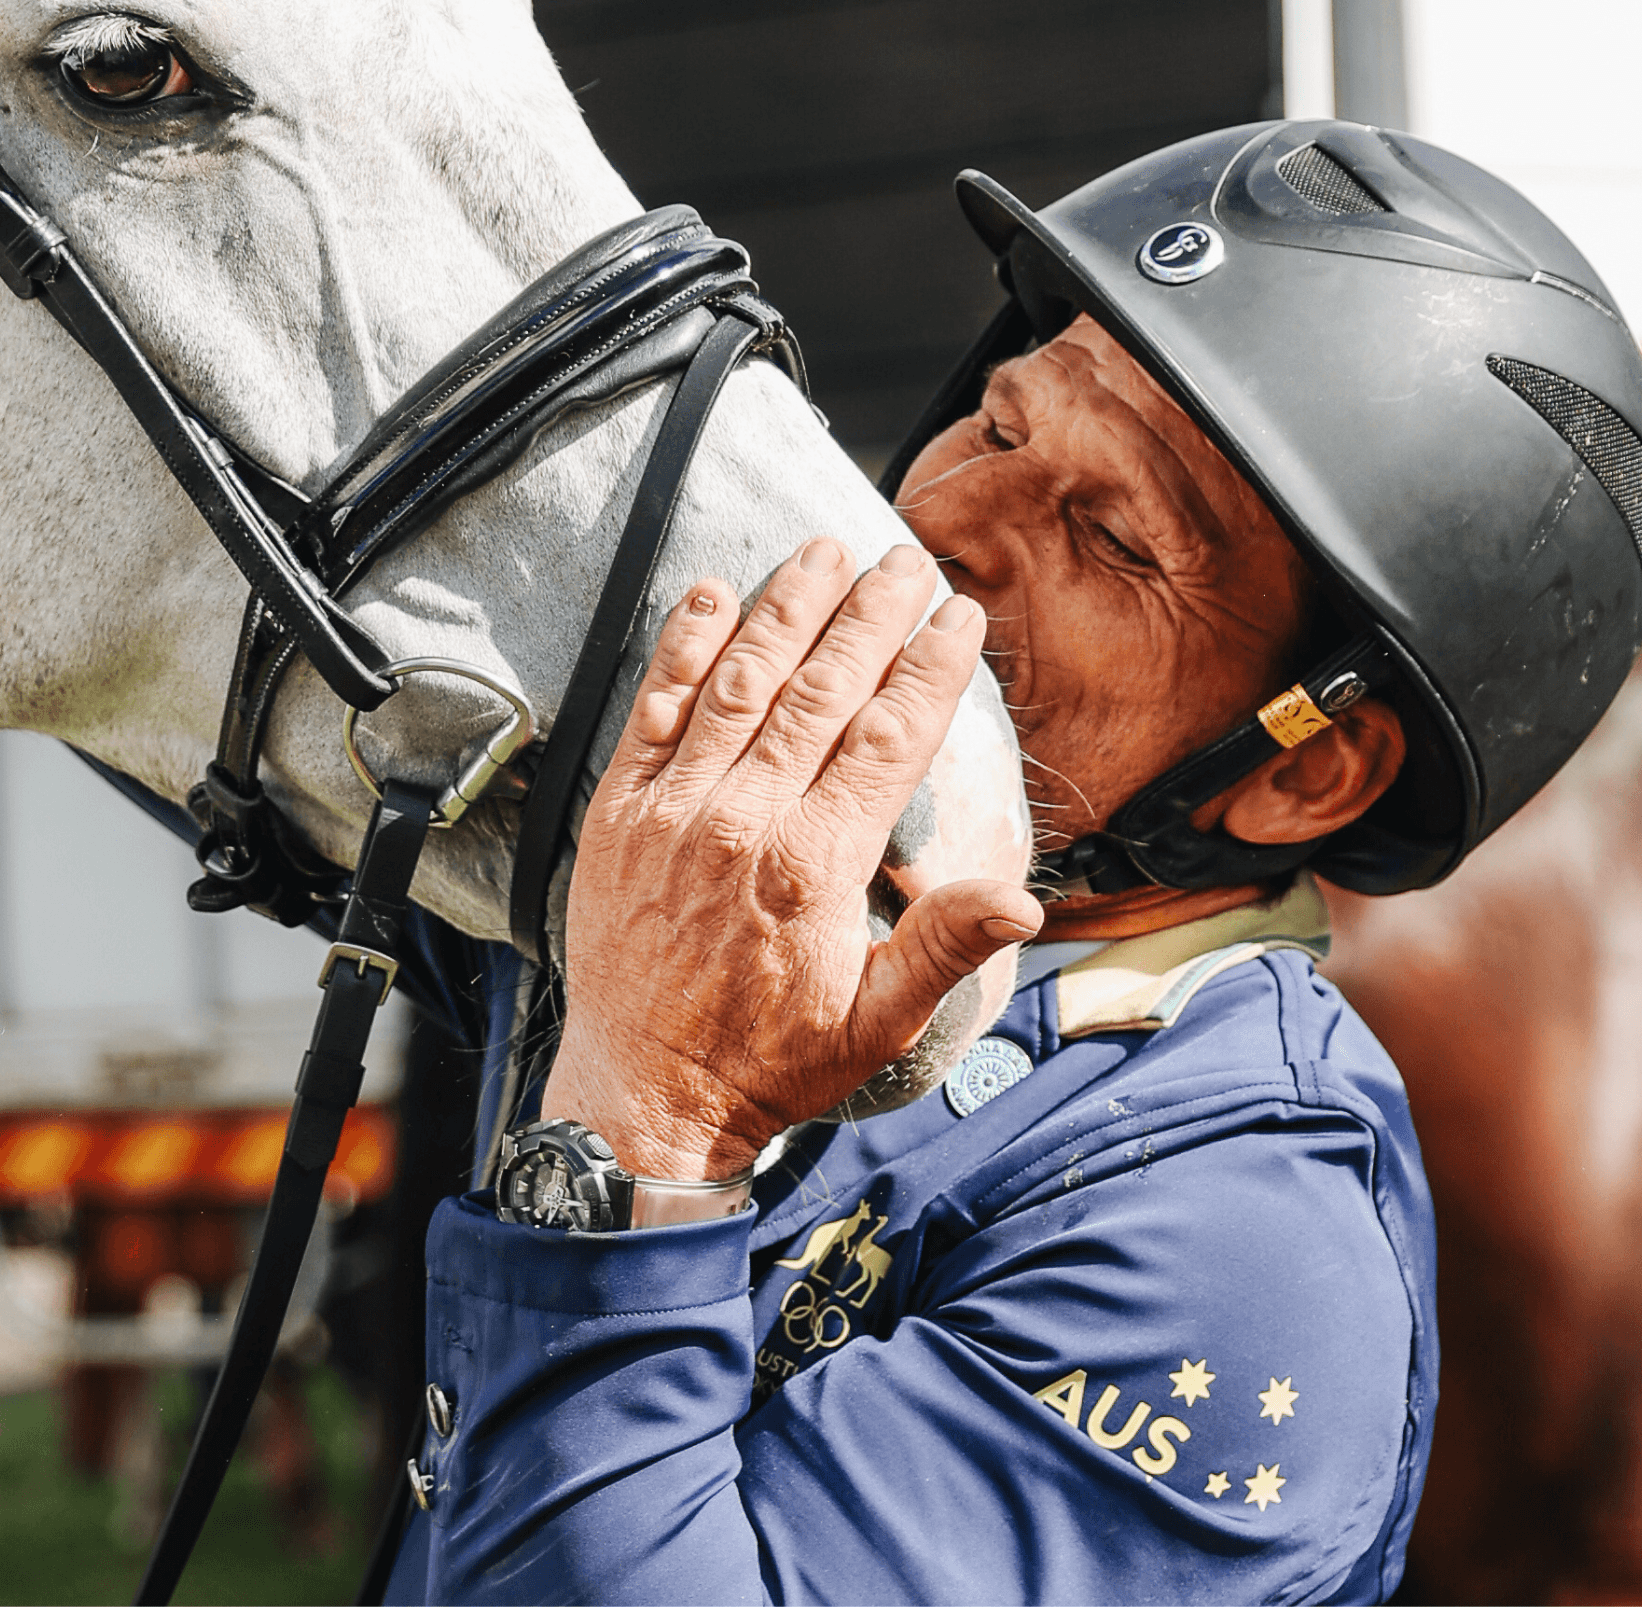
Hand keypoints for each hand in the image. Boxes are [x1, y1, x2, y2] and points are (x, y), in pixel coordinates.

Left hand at [543, 538, 1042, 1183]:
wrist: (647, 1093)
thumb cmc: (770, 1061)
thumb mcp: (877, 1022)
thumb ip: (944, 948)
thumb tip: (1022, 901)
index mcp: (816, 864)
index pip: (889, 736)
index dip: (929, 666)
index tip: (960, 615)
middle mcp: (743, 820)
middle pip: (819, 688)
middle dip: (869, 614)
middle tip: (906, 559)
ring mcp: (674, 809)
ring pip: (740, 680)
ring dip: (785, 608)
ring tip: (825, 550)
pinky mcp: (619, 812)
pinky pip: (654, 707)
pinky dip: (682, 646)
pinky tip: (709, 594)